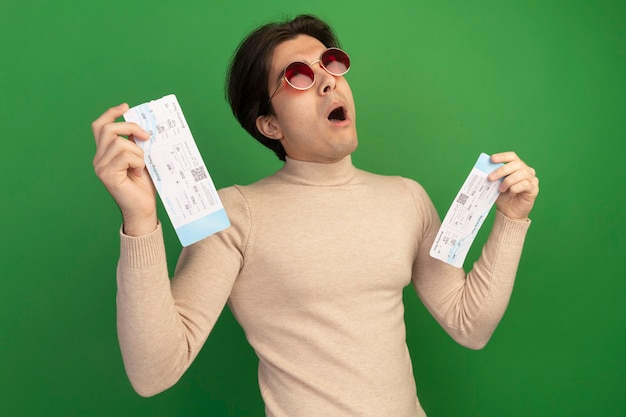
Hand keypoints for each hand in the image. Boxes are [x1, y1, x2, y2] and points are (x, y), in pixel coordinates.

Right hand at [92, 103, 157, 235]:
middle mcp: (99, 159)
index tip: (127, 107)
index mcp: (105, 153)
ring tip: (141, 166)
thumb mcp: (141, 159)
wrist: (144, 209)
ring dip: (137, 152)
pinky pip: (125, 156)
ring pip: (119, 143)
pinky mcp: (107, 175)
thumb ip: (135, 143)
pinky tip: (139, 173)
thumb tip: (141, 126)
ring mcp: (100, 167)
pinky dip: (137, 162)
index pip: (100, 126)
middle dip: (130, 128)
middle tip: (146, 138)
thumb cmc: (144, 186)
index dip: (111, 113)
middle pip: (109, 129)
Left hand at [488, 151, 538, 220]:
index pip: (512, 156)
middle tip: (490, 178)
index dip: (502, 156)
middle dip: (501, 170)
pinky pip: (525, 184)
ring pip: (521, 174)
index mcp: (516, 167)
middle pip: (516, 164)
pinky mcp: (534, 189)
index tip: (492, 159)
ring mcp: (532, 179)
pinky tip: (511, 194)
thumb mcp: (496, 185)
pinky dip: (515, 188)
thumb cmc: (503, 197)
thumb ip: (494, 177)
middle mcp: (526, 170)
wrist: (509, 212)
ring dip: (508, 181)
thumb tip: (485, 171)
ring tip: (500, 189)